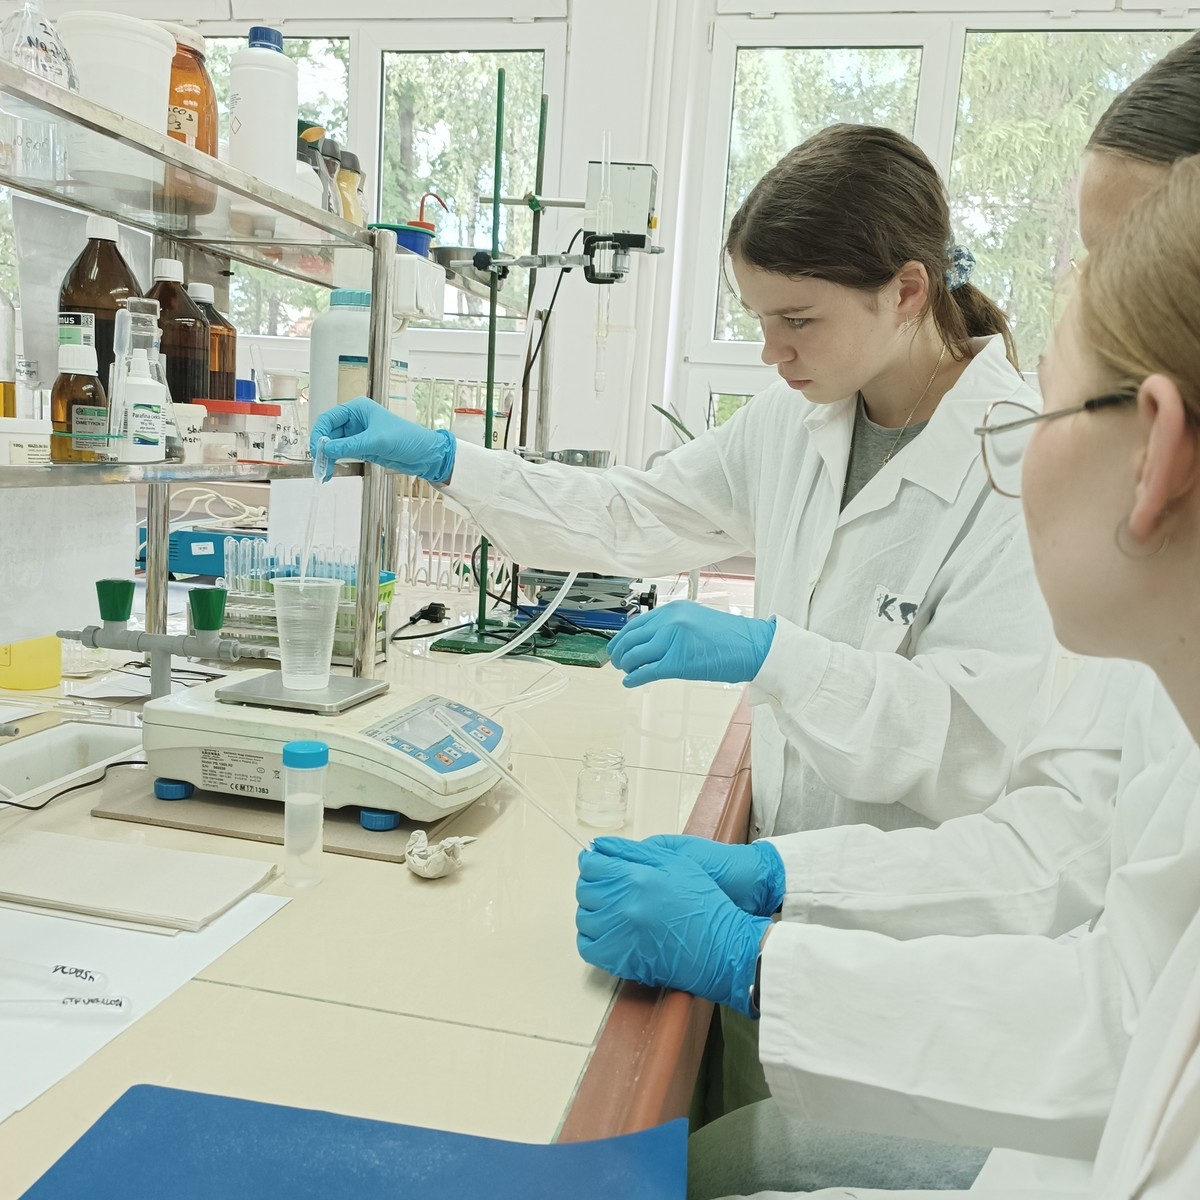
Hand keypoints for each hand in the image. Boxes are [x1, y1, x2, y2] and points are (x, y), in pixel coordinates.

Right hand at [309, 398, 456, 482]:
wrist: (424, 454)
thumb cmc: (407, 439)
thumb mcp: (376, 441)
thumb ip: (350, 445)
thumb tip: (327, 449)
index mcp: (358, 409)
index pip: (329, 418)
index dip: (320, 433)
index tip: (318, 449)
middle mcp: (355, 419)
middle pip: (329, 432)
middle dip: (322, 447)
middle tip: (319, 464)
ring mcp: (357, 434)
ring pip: (334, 444)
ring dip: (328, 457)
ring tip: (324, 472)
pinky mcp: (362, 447)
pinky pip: (342, 452)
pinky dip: (336, 461)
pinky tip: (331, 471)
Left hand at [576, 838, 770, 1016]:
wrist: (721, 947)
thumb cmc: (704, 902)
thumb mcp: (676, 861)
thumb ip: (633, 851)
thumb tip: (600, 846)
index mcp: (636, 878)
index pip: (591, 865)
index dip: (592, 863)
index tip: (598, 865)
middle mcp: (623, 906)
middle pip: (584, 891)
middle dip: (593, 885)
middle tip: (608, 886)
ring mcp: (620, 935)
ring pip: (584, 918)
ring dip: (592, 910)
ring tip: (611, 909)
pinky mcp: (621, 960)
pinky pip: (587, 947)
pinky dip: (591, 937)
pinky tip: (606, 930)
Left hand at [607, 602, 774, 687]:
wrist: (752, 646)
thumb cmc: (730, 637)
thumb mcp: (696, 620)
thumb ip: (672, 626)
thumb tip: (650, 641)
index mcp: (673, 609)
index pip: (636, 623)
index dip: (622, 638)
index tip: (617, 646)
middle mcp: (669, 621)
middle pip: (631, 639)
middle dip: (619, 652)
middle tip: (616, 662)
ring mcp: (672, 641)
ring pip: (635, 655)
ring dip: (626, 666)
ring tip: (626, 672)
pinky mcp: (677, 662)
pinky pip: (646, 671)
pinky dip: (634, 678)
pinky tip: (630, 682)